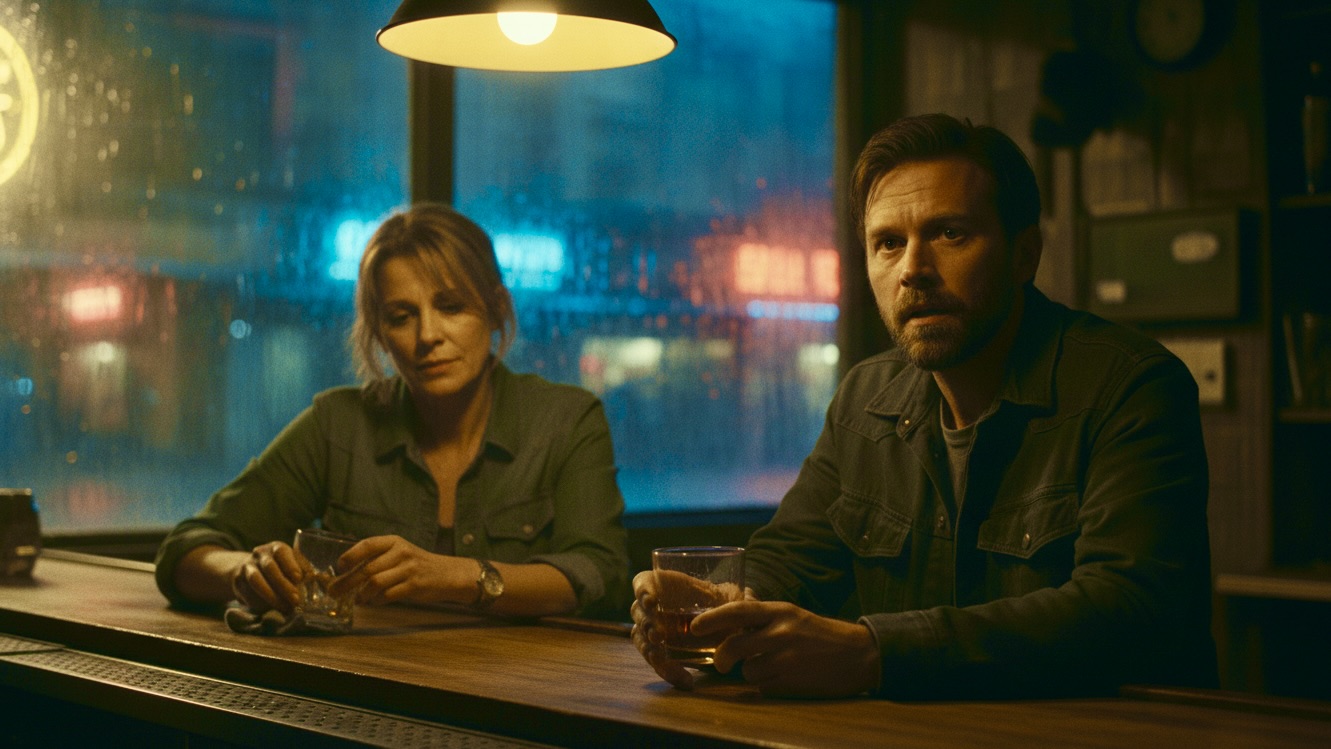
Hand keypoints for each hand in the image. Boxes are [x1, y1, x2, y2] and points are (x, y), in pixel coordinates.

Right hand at [231, 541, 306, 614]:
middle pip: (270, 568)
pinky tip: (270, 610)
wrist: (251, 570)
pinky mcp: (237, 581)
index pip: (282, 553)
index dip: (290, 565)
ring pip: (256, 581)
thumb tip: (322, 580)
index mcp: (277, 548)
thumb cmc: (281, 569)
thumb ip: (305, 572)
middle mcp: (260, 554)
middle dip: (283, 585)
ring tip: (285, 609)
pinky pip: (247, 593)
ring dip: (271, 596)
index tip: (299, 578)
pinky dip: (260, 603)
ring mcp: (247, 567)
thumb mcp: (293, 565)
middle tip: (296, 600)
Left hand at [334, 535, 471, 605]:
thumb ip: (379, 559)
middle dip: (347, 582)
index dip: (350, 556)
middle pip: (367, 568)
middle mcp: (401, 552)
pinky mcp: (414, 586)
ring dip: (361, 594)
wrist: (448, 574)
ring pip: (375, 583)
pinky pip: (387, 596)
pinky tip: (372, 603)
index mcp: (395, 542)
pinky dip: (376, 601)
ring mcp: (409, 569)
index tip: (339, 567)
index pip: (367, 545)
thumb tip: (348, 573)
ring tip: (357, 600)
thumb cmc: (418, 565)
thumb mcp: (400, 553)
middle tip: (334, 591)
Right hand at [629, 569, 754, 689]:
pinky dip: (667, 672)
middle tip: (659, 636)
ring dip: (649, 650)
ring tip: (663, 661)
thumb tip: (750, 598)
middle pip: (638, 614)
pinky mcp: (661, 652)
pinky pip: (657, 662)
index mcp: (663, 586)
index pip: (641, 583)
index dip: (642, 591)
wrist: (725, 625)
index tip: (652, 601)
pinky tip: (685, 680)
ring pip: (641, 640)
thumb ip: (738, 596)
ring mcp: (654, 630)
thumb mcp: (730, 596)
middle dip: (646, 626)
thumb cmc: (721, 603)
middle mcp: (654, 608)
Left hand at [698, 601, 880, 697]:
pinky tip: (781, 677)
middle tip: (721, 663)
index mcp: (781, 611)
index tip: (695, 627)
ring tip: (768, 666)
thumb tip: (733, 613)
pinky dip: (765, 684)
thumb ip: (764, 616)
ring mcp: (787, 659)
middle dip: (722, 657)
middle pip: (735, 646)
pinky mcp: (792, 682)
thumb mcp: (793, 614)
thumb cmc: (821, 633)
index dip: (713, 619)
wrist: (858, 655)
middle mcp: (781, 633)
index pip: (739, 611)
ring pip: (748, 670)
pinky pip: (763, 686)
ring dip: (750, 671)